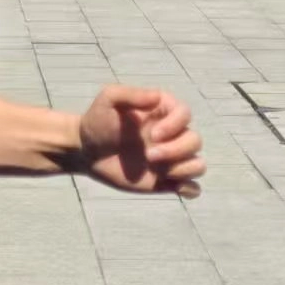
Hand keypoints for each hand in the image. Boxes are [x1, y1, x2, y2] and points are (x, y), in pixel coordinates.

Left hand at [76, 86, 204, 198]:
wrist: (86, 151)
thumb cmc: (98, 121)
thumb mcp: (108, 99)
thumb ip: (130, 94)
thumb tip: (156, 96)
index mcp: (162, 112)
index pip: (185, 114)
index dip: (174, 125)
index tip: (153, 134)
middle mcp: (172, 135)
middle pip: (195, 141)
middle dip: (177, 150)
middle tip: (148, 156)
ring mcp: (170, 159)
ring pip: (198, 164)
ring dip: (185, 169)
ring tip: (160, 171)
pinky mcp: (166, 180)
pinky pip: (192, 188)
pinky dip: (191, 190)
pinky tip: (176, 188)